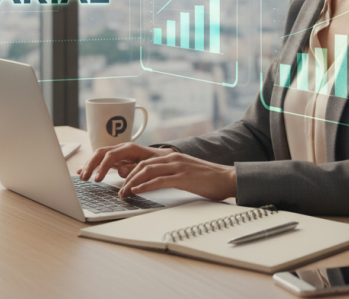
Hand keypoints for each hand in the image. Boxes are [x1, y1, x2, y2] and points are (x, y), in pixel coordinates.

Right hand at [77, 142, 174, 181]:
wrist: (162, 158)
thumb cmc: (157, 162)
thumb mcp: (150, 165)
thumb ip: (135, 168)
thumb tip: (121, 171)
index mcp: (129, 148)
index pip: (111, 155)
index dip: (103, 167)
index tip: (97, 179)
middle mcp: (121, 148)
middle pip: (101, 153)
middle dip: (91, 164)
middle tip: (85, 178)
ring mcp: (117, 153)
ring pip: (99, 155)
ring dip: (89, 165)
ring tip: (82, 176)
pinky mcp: (116, 159)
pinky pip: (101, 160)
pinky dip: (92, 165)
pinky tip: (82, 171)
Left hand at [118, 152, 235, 200]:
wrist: (228, 178)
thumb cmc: (209, 179)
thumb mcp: (186, 172)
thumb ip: (171, 174)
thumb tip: (155, 182)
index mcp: (172, 157)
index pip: (145, 161)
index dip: (131, 171)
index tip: (123, 183)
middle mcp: (173, 158)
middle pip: (142, 165)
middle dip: (128, 178)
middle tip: (120, 190)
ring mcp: (178, 167)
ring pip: (147, 171)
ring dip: (132, 183)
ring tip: (125, 193)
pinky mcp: (183, 178)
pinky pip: (159, 181)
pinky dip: (145, 186)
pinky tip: (137, 191)